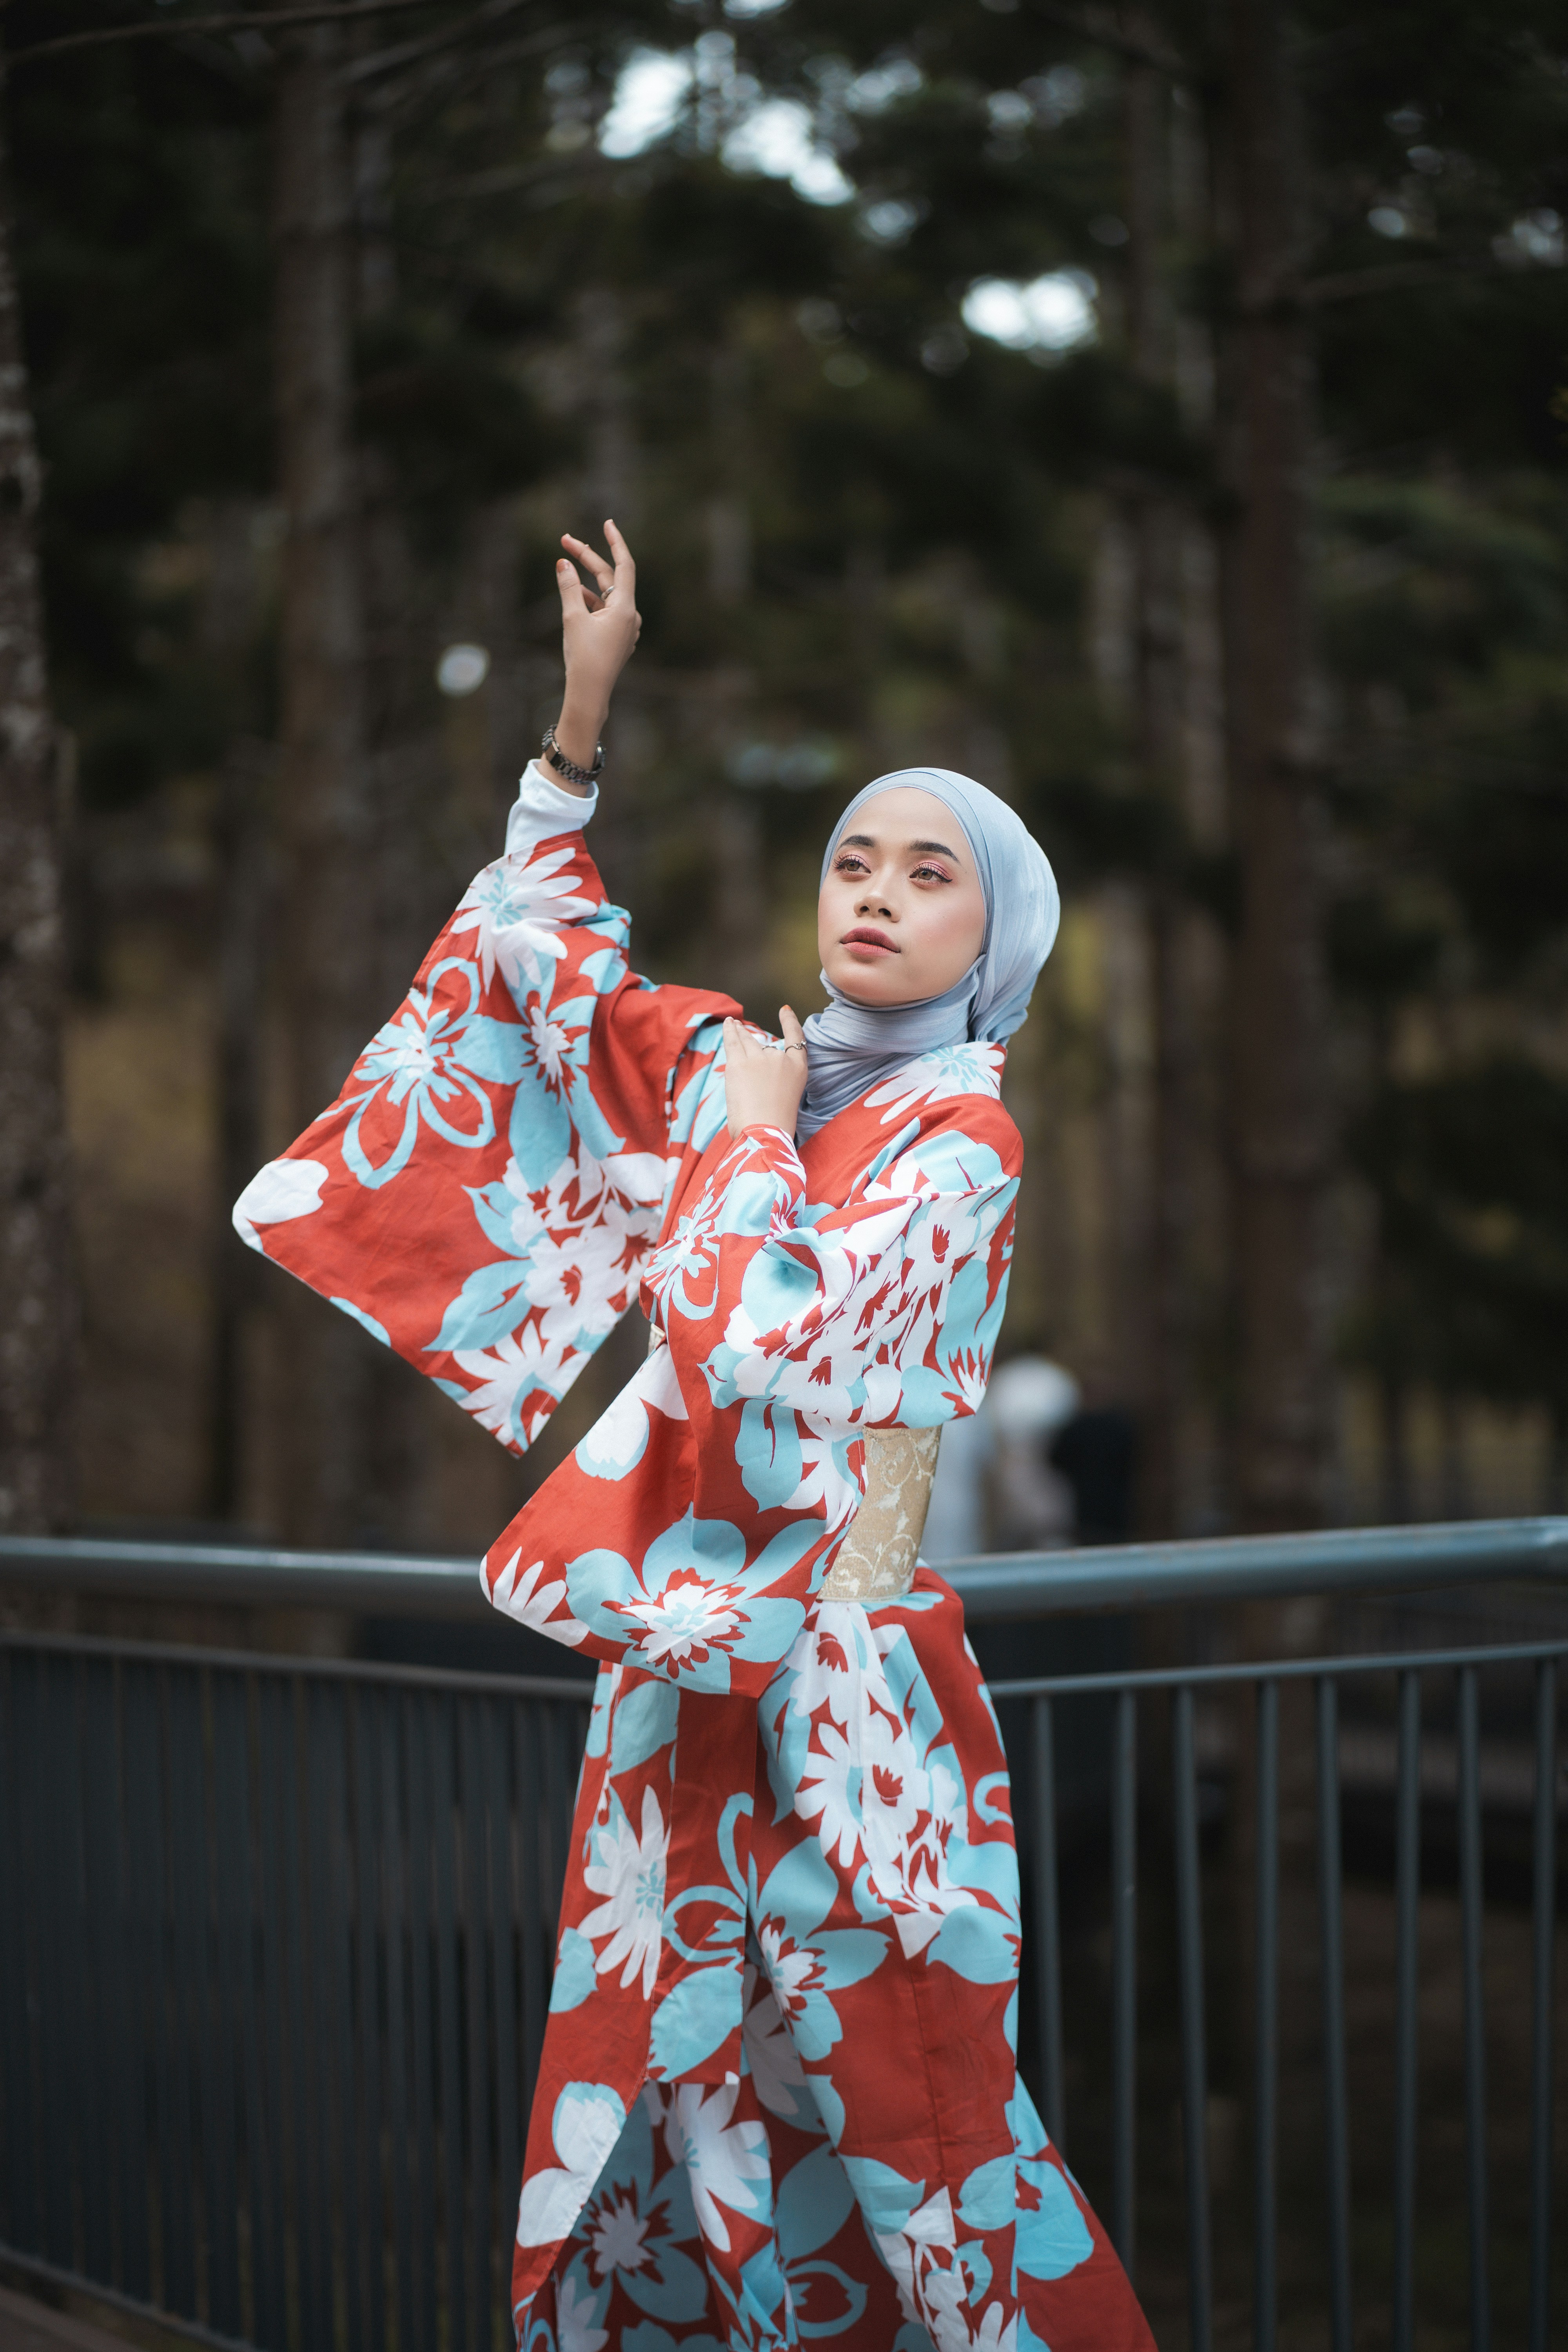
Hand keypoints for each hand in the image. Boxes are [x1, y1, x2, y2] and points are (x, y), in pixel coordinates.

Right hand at [549, 521, 640, 788]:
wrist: (589, 695)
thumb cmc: (583, 658)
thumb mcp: (572, 618)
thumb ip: (568, 587)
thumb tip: (563, 563)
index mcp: (625, 608)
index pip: (623, 565)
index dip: (615, 542)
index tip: (608, 523)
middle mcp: (630, 616)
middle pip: (609, 578)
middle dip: (588, 559)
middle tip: (565, 541)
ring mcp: (625, 628)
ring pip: (605, 595)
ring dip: (585, 581)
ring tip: (563, 566)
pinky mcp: (617, 637)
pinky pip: (604, 611)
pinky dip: (589, 601)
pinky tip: (573, 595)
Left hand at [724, 1007, 809, 1141]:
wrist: (765, 1131)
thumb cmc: (773, 1125)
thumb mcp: (784, 1098)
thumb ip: (774, 1082)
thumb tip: (753, 1077)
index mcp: (798, 1069)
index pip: (796, 1038)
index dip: (790, 1022)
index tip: (785, 1010)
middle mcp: (781, 1059)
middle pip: (765, 1044)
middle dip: (753, 1039)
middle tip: (742, 1029)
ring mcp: (760, 1059)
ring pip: (747, 1041)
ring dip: (738, 1031)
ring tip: (732, 1023)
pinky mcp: (739, 1063)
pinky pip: (732, 1042)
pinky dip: (729, 1030)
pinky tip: (729, 1023)